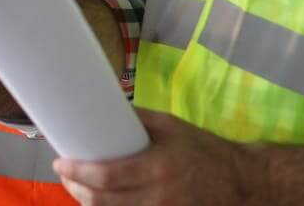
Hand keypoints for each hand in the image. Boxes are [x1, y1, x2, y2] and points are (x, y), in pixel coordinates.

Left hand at [53, 109, 252, 205]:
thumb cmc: (204, 150)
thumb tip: (104, 108)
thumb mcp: (173, 126)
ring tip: (77, 187)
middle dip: (77, 188)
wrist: (241, 183)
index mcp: (158, 167)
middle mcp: (158, 197)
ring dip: (89, 203)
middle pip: (104, 201)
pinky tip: (99, 202)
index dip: (79, 172)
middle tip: (65, 175)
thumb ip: (139, 120)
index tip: (61, 163)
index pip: (108, 176)